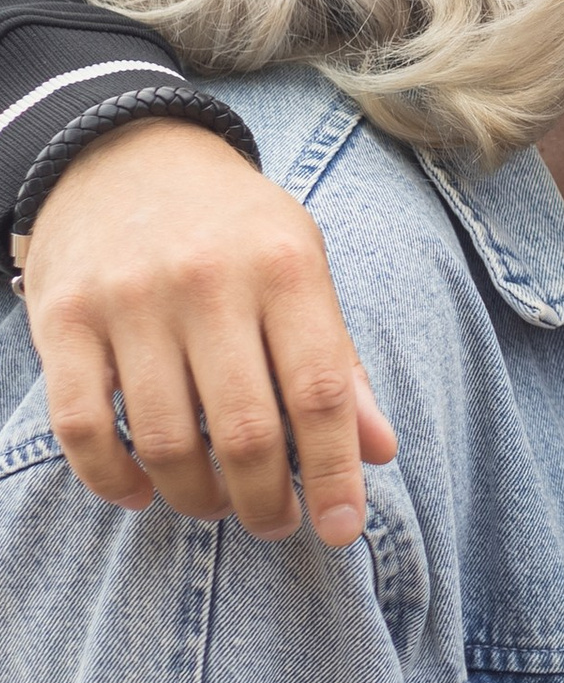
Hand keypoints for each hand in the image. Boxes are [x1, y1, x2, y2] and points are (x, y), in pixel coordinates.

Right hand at [21, 118, 396, 544]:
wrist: (126, 153)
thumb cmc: (236, 227)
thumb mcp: (305, 267)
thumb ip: (340, 359)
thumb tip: (380, 451)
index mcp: (286, 268)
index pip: (320, 391)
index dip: (334, 472)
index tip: (341, 529)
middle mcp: (209, 282)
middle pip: (245, 428)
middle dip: (265, 499)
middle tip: (275, 524)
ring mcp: (130, 300)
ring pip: (165, 438)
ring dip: (196, 495)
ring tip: (216, 506)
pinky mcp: (63, 318)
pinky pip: (83, 425)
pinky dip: (111, 476)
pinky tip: (139, 491)